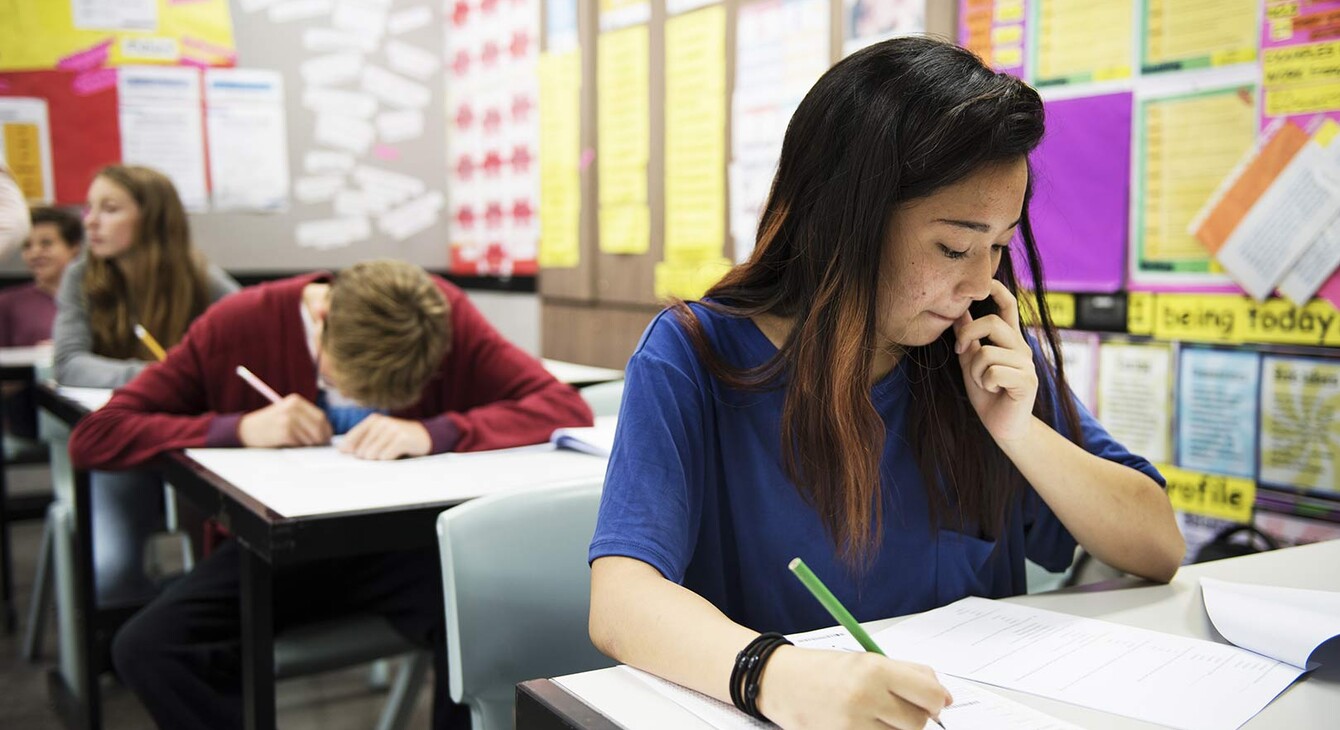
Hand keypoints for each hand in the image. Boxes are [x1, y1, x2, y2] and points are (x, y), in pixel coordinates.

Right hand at [237, 394, 332, 447]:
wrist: (245, 430)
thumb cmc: (269, 425)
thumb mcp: (286, 414)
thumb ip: (304, 418)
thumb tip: (326, 433)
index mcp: (295, 401)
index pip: (320, 416)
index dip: (326, 429)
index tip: (326, 438)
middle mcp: (293, 407)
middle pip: (319, 425)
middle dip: (321, 438)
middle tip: (320, 446)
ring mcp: (288, 419)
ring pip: (311, 436)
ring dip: (309, 444)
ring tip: (300, 445)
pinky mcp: (284, 431)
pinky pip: (300, 443)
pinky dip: (298, 447)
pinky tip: (291, 446)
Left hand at [337, 414, 430, 459]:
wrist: (424, 436)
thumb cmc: (397, 438)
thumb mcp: (380, 434)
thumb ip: (363, 439)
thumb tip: (343, 449)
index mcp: (374, 419)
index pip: (353, 436)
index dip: (347, 447)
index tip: (344, 454)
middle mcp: (382, 422)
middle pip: (362, 449)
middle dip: (366, 457)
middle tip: (377, 456)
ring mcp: (392, 429)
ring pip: (372, 454)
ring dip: (378, 459)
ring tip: (386, 454)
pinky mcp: (402, 439)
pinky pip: (385, 456)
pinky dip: (387, 459)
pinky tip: (394, 455)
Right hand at [756, 646, 951, 728]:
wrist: (777, 681)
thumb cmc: (822, 669)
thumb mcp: (865, 660)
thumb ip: (906, 673)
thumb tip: (943, 696)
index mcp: (874, 669)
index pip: (929, 693)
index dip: (937, 700)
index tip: (935, 701)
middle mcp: (865, 697)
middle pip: (918, 722)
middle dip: (915, 716)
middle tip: (899, 707)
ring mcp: (853, 725)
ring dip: (894, 728)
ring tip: (875, 714)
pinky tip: (864, 724)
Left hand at [952, 280, 1038, 444]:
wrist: (1003, 425)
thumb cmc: (988, 393)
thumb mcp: (972, 362)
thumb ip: (968, 339)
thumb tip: (959, 312)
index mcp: (1009, 339)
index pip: (1008, 305)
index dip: (999, 290)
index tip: (986, 280)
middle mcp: (1021, 346)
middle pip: (992, 322)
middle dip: (967, 335)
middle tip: (960, 351)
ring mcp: (1027, 363)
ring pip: (987, 353)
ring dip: (974, 370)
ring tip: (983, 382)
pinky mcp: (1027, 381)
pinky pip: (993, 372)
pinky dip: (985, 383)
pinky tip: (993, 390)